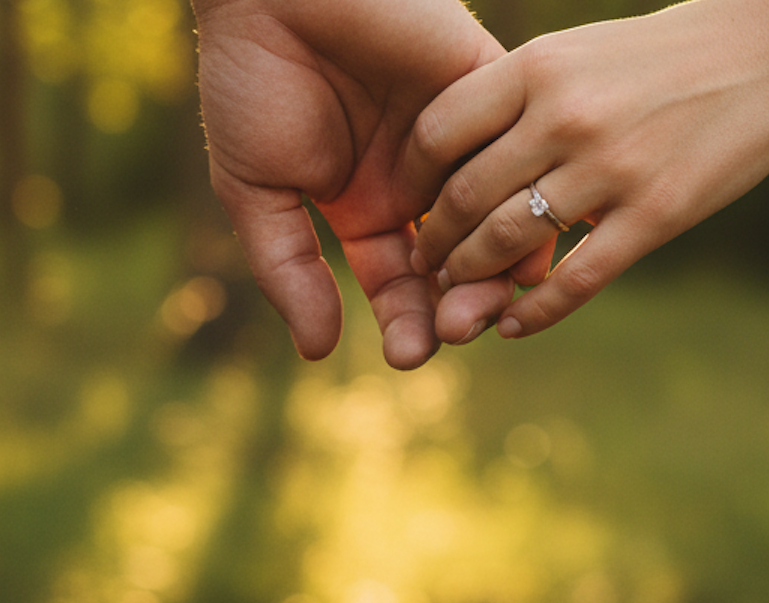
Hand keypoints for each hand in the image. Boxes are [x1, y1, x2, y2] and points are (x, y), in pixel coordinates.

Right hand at [193, 0, 511, 367]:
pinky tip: (517, 227)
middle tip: (456, 332)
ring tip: (479, 295)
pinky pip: (514, 147)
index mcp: (366, 207)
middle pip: (457, 264)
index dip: (408, 322)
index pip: (401, 284)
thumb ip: (288, 268)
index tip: (410, 355)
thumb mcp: (255, 188)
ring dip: (493, 263)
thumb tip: (319, 353)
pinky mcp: (484, 86)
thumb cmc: (250, 81)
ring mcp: (456, 137)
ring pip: (496, 215)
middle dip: (457, 306)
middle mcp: (419, 182)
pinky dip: (518, 189)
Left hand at [405, 0, 768, 338]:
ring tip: (458, 297)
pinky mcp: (656, 216)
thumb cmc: (663, 56)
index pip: (439, 131)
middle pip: (466, 196)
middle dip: (434, 241)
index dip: (411, 177)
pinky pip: (576, 280)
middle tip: (424, 263)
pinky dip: (535, 313)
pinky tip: (514, 327)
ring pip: (510, 243)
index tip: (405, 202)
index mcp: (539, 67)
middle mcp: (566, 117)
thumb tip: (454, 153)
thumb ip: (519, 96)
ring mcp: (611, 170)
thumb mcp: (578, 51)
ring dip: (472, 279)